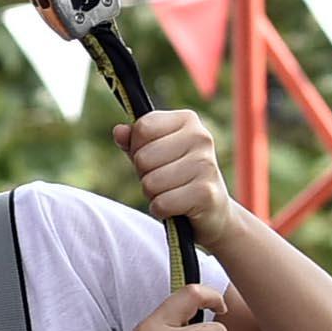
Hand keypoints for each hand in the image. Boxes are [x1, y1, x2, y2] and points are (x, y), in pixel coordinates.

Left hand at [116, 106, 238, 248]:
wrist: (212, 210)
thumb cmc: (178, 177)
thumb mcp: (154, 154)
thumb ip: (134, 141)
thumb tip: (119, 131)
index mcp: (187, 120)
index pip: (142, 128)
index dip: (137, 148)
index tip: (154, 157)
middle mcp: (200, 137)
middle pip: (143, 157)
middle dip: (145, 175)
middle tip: (164, 180)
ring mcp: (206, 165)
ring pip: (150, 183)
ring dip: (153, 195)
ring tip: (171, 192)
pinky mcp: (205, 193)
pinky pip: (161, 203)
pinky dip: (161, 210)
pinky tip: (176, 207)